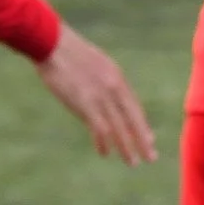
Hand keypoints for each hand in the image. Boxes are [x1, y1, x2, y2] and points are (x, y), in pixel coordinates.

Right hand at [32, 24, 155, 164]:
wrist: (52, 43)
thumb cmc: (68, 51)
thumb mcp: (94, 62)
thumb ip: (103, 79)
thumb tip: (107, 93)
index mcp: (116, 76)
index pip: (134, 105)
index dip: (141, 124)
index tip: (148, 138)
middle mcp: (113, 87)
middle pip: (133, 119)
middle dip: (143, 140)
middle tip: (151, 156)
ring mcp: (100, 96)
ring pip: (119, 128)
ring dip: (126, 147)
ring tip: (132, 162)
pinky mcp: (85, 103)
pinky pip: (99, 129)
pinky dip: (103, 143)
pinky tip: (105, 152)